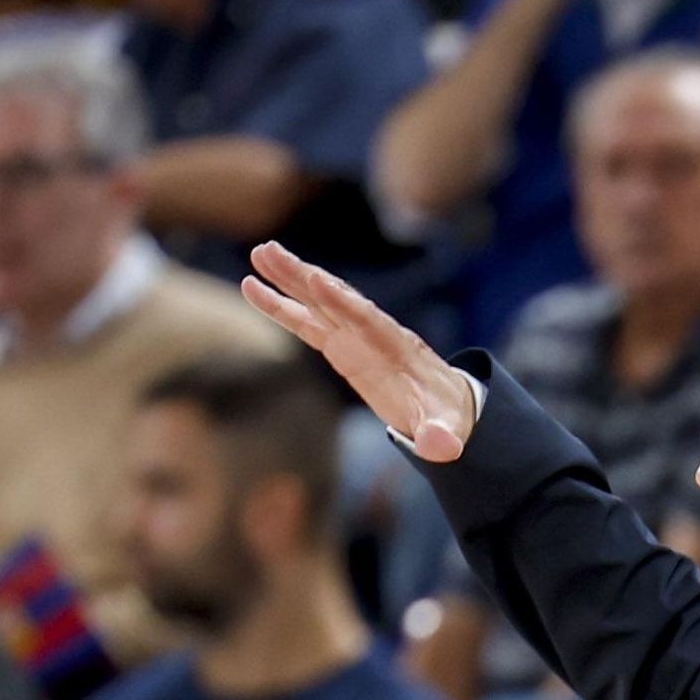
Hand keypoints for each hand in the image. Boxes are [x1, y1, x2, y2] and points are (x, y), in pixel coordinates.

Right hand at [242, 243, 479, 460]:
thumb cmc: (443, 416)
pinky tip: (254, 288)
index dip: (344, 303)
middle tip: (269, 251)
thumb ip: (441, 437)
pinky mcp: (340, 346)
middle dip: (305, 277)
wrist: (444, 405)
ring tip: (257, 255)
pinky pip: (306, 323)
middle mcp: (372, 333)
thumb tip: (441, 448)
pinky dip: (282, 307)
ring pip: (316, 303)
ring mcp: (354, 336)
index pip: (367, 320)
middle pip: (335, 299)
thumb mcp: (445, 430)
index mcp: (396, 347)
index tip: (318, 279)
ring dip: (287, 280)